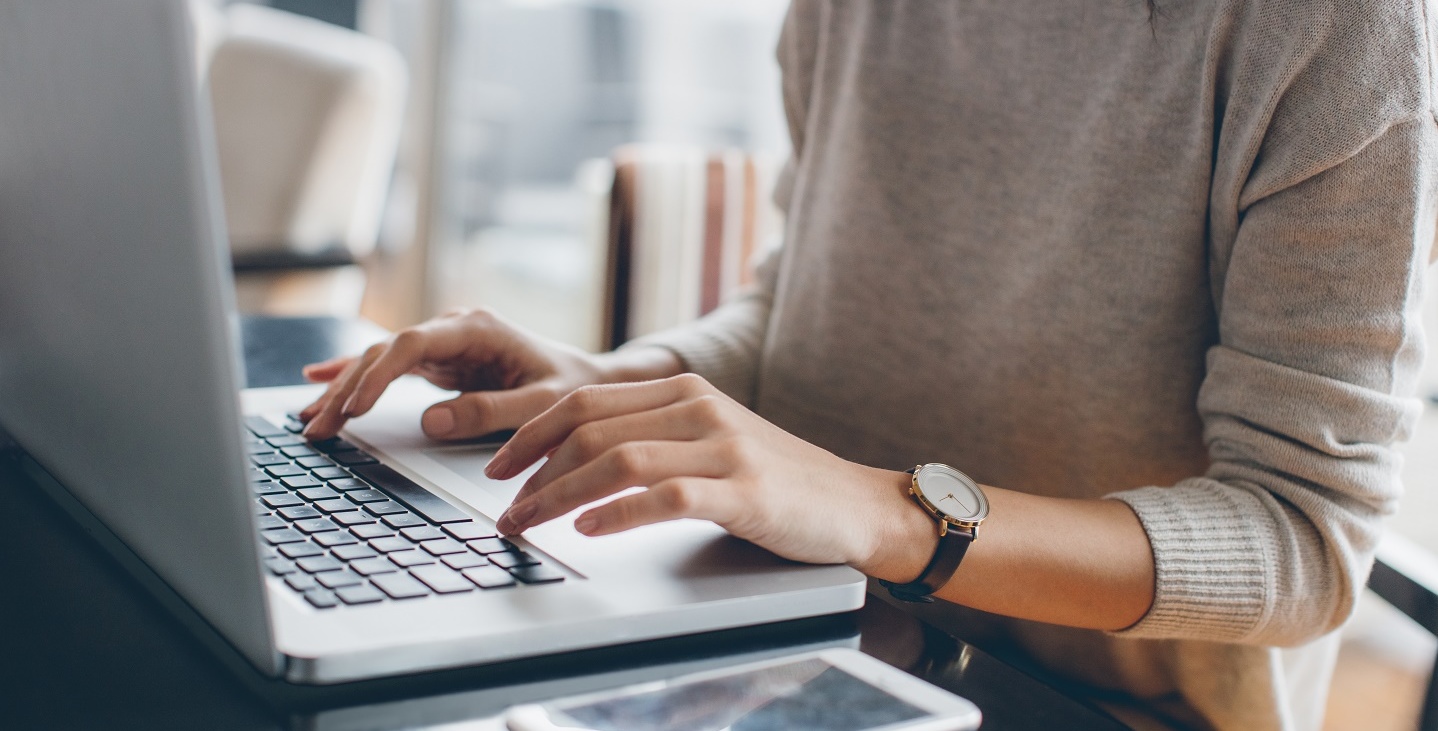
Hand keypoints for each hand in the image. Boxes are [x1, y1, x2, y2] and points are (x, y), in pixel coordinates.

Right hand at [299, 308, 616, 440]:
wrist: (589, 381)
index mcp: (478, 329)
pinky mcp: (440, 362)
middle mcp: (454, 329)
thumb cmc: (572, 389)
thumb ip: (490, 412)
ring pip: (379, 360)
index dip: (378, 374)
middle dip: (347, 389)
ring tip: (309, 420)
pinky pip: (388, 368)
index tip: (354, 406)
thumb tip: (431, 422)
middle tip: (318, 427)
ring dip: (343, 389)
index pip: (413, 344)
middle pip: (385, 353)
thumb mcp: (541, 404)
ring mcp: (444, 344)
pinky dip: (354, 376)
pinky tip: (317, 379)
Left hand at [486, 373, 935, 577]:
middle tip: (504, 507)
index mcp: (684, 390)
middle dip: (532, 469)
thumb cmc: (774, 480)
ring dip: (559, 495)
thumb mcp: (709, 440)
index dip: (531, 433)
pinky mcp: (743, 492)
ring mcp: (723, 447)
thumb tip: (573, 459)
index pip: (586, 400)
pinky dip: (618, 513)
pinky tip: (589, 529)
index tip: (498, 468)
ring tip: (529, 523)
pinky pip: (666, 496)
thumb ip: (653, 435)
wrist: (852, 503)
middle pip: (590, 426)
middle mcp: (699, 408)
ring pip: (618, 459)